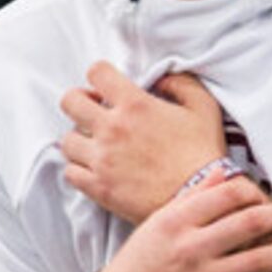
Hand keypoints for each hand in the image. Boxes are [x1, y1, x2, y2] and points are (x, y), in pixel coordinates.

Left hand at [58, 63, 226, 224]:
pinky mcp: (99, 187)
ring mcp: (102, 160)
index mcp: (135, 105)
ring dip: (79, 138)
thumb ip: (181, 83)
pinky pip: (70, 172)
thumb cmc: (203, 154)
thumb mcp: (204, 107)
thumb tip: (161, 78)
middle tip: (94, 111)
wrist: (200, 199)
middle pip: (70, 102)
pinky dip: (79, 168)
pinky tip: (95, 167)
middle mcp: (112, 129)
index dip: (100, 75)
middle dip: (80, 101)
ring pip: (67, 140)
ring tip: (96, 144)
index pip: (97, 73)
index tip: (107, 86)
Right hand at [95, 177, 271, 271]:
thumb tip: (226, 175)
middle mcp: (190, 248)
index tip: (262, 194)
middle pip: (248, 224)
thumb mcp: (157, 222)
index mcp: (176, 221)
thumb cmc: (138, 261)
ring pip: (257, 261)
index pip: (227, 194)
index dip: (252, 190)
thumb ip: (192, 198)